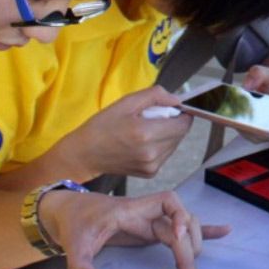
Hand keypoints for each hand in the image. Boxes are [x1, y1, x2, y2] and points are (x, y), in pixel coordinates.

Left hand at [42, 189, 230, 268]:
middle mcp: (147, 213)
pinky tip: (224, 231)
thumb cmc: (74, 221)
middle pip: (183, 222)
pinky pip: (184, 228)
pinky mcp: (152, 230)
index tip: (179, 238)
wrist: (68, 211)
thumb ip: (80, 264)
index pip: (168, 202)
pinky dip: (205, 230)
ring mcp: (152, 221)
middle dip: (190, 248)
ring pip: (187, 226)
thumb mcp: (74, 242)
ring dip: (196, 244)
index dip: (180, 217)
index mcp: (133, 210)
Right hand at [59, 85, 191, 178]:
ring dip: (167, 135)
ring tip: (145, 130)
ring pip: (174, 145)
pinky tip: (143, 143)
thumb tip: (177, 100)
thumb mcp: (126, 102)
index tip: (170, 108)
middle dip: (172, 123)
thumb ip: (155, 95)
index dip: (181, 114)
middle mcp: (152, 153)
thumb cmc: (103, 125)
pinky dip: (160, 146)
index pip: (183, 124)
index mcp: (146, 133)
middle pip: (180, 134)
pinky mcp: (150, 173)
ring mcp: (152, 166)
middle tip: (152, 118)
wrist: (86, 154)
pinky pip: (166, 155)